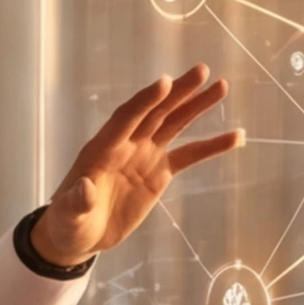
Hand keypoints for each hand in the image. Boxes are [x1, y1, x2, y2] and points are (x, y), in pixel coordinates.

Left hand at [24, 68, 239, 269]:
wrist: (80, 233)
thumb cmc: (67, 222)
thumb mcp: (68, 215)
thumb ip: (77, 201)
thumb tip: (85, 187)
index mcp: (102, 148)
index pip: (127, 117)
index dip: (145, 101)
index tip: (165, 83)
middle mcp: (126, 144)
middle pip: (156, 111)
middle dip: (178, 92)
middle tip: (202, 71)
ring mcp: (145, 155)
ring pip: (175, 124)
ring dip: (197, 106)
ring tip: (221, 87)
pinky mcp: (159, 172)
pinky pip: (190, 155)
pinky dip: (212, 146)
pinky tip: (236, 136)